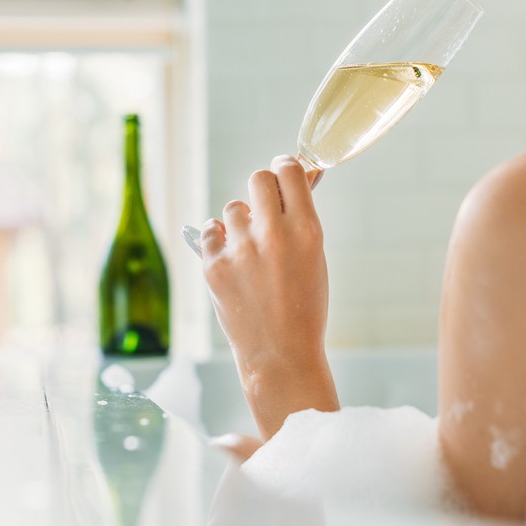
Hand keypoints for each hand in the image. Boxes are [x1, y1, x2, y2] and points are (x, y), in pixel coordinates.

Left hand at [201, 156, 338, 438]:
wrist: (281, 355)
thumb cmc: (304, 308)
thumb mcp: (316, 258)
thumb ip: (303, 219)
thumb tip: (299, 179)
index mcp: (306, 230)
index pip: (288, 170)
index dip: (285, 170)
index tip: (284, 176)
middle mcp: (273, 235)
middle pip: (258, 179)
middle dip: (263, 190)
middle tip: (266, 209)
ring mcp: (240, 251)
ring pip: (233, 208)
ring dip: (241, 222)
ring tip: (251, 250)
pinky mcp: (214, 267)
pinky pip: (210, 231)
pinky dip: (219, 240)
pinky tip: (232, 258)